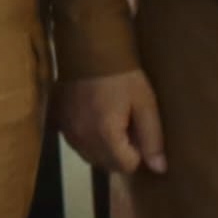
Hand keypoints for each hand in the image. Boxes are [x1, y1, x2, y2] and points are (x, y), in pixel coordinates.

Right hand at [54, 71, 168, 176]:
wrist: (88, 48)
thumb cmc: (122, 75)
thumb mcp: (145, 104)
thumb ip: (152, 138)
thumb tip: (159, 168)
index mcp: (105, 134)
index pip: (126, 166)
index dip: (138, 153)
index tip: (138, 132)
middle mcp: (82, 138)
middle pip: (107, 165)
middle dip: (121, 154)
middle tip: (127, 127)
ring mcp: (67, 131)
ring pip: (90, 157)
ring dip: (103, 149)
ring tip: (111, 122)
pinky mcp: (58, 122)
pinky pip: (76, 144)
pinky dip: (88, 139)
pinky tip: (94, 119)